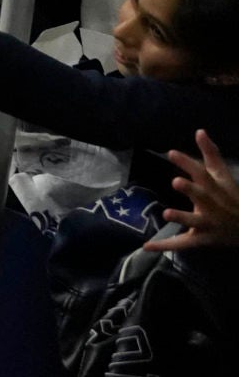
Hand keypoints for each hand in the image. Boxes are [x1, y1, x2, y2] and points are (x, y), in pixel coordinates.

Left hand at [147, 131, 238, 252]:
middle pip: (202, 196)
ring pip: (195, 221)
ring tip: (166, 213)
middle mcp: (213, 205)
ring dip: (182, 217)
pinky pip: (183, 243)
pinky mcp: (202, 239)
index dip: (188, 163)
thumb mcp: (223, 176)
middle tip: (175, 181)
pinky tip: (146, 246)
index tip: (171, 152)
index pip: (202, 173)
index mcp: (216, 188)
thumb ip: (211, 154)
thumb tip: (199, 130)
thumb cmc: (231, 197)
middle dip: (191, 190)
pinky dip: (165, 246)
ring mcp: (208, 223)